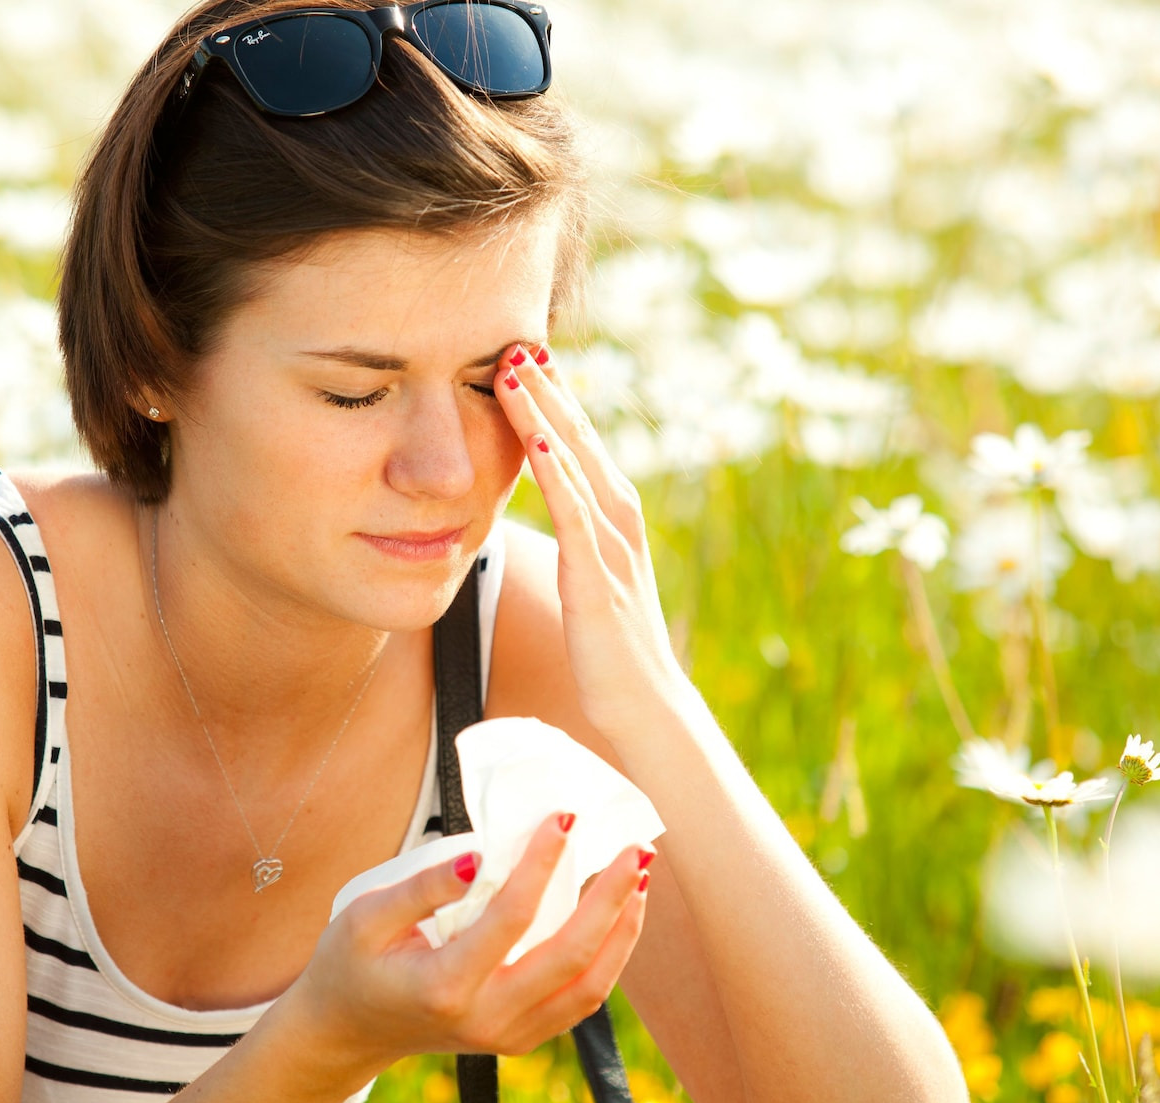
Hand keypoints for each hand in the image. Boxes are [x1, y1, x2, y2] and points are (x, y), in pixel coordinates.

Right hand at [294, 812, 655, 1072]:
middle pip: (571, 958)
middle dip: (610, 898)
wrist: (346, 1032)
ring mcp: (507, 1035)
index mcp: (445, 986)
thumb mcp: (364, 917)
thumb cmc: (350, 964)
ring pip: (590, 987)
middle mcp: (486, 1018)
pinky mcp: (519, 1038)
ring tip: (638, 878)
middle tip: (634, 848)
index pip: (512, 918)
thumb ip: (422, 887)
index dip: (543, 864)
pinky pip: (580, 1000)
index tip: (564, 819)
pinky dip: (609, 957)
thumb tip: (479, 855)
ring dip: (623, 930)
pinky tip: (618, 915)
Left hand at [492, 342, 689, 742]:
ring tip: (511, 367)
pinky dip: (555, 472)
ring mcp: (612, 548)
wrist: (648, 709)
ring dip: (543, 412)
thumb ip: (573, 542)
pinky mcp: (598, 580)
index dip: (552, 398)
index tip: (521, 353)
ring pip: (574, 463)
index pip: (580, 445)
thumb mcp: (589, 581)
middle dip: (549, 388)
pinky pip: (574, 515)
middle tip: (514, 336)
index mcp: (613, 519)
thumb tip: (540, 514)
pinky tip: (533, 438)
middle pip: (580, 439)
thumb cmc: (612, 652)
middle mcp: (619, 521)